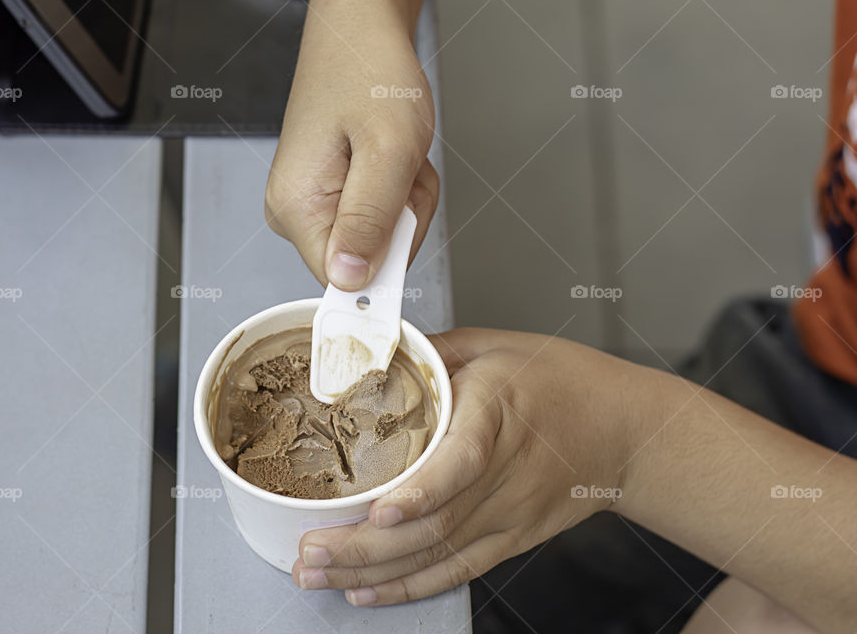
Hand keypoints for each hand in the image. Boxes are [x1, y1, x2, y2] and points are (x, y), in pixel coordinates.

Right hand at [265, 0, 437, 290]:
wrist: (362, 32)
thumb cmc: (369, 73)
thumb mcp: (387, 151)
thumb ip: (370, 222)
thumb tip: (350, 282)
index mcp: (297, 207)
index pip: (340, 281)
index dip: (383, 266)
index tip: (400, 224)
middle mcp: (295, 211)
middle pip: (368, 261)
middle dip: (403, 221)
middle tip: (403, 172)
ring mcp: (314, 202)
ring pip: (382, 239)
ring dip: (407, 201)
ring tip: (398, 155)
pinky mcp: (332, 192)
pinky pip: (382, 216)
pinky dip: (402, 191)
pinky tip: (394, 156)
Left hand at [291, 328, 667, 604]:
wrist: (626, 431)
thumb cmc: (564, 380)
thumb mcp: (498, 345)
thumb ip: (434, 351)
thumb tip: (372, 354)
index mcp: (500, 411)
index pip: (464, 459)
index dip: (422, 491)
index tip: (379, 509)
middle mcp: (506, 471)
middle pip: (438, 521)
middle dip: (366, 546)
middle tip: (310, 553)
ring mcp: (510, 513)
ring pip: (439, 553)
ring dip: (374, 571)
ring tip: (319, 576)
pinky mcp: (513, 538)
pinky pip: (459, 570)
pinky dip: (411, 586)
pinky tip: (367, 591)